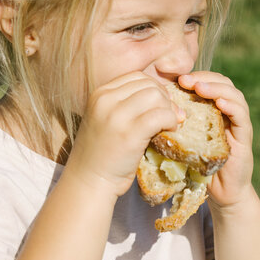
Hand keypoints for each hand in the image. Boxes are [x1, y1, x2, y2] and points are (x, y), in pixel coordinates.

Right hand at [64, 72, 182, 200]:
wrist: (88, 181)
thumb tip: (164, 97)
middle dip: (165, 99)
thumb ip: (126, 105)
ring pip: (157, 97)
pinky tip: (170, 131)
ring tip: (169, 124)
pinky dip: (171, 121)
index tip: (160, 106)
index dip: (155, 88)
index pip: (137, 77)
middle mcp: (106, 100)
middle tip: (169, 117)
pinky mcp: (130, 133)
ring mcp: (117, 116)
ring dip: (169, 110)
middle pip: (149, 85)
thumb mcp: (106, 120)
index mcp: (100, 94)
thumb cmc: (101, 154)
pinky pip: (161, 115)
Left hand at [177, 72, 253, 208]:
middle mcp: (227, 112)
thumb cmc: (196, 167)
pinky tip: (220, 103)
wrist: (220, 194)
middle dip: (204, 78)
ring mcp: (237, 123)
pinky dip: (232, 106)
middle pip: (222, 83)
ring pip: (234, 95)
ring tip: (200, 88)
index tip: (175, 79)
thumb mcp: (180, 141)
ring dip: (217, 88)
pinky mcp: (245, 136)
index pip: (207, 83)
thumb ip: (171, 125)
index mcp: (211, 110)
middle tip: (186, 80)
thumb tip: (146, 111)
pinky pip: (241, 116)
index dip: (193, 77)